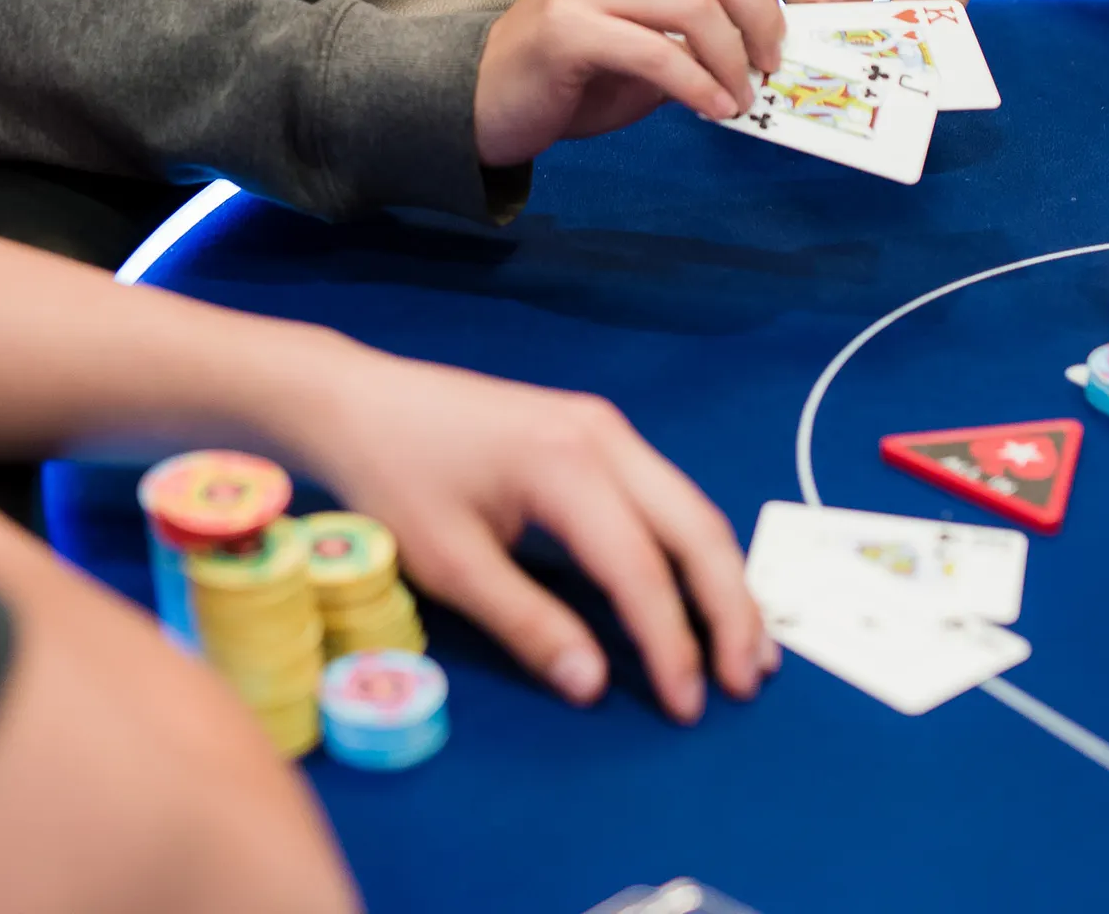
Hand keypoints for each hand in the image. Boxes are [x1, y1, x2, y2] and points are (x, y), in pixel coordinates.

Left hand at [285, 345, 775, 721]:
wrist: (357, 400)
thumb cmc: (394, 477)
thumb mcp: (450, 563)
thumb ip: (528, 625)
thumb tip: (595, 688)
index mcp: (567, 464)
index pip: (642, 568)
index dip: (671, 644)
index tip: (690, 709)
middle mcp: (603, 436)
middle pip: (695, 527)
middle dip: (732, 607)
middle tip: (750, 682)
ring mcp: (602, 426)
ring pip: (688, 506)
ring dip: (721, 577)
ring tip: (745, 648)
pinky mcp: (592, 430)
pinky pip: (663, 493)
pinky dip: (691, 547)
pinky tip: (698, 590)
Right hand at [473, 0, 785, 164]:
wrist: (484, 95)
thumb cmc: (569, 70)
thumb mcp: (639, 31)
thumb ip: (692, 22)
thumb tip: (764, 40)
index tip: (775, 37)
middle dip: (760, 19)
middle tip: (769, 66)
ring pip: (695, 5)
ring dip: (732, 59)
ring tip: (741, 96)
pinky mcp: (568, 29)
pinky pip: (657, 53)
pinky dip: (698, 86)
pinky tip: (713, 109)